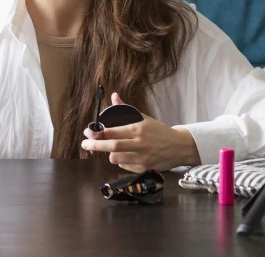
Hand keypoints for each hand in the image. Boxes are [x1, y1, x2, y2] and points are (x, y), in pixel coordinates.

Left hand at [81, 93, 200, 172]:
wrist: (179, 146)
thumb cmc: (159, 131)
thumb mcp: (144, 118)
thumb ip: (126, 109)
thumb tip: (114, 96)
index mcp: (138, 129)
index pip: (113, 132)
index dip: (97, 133)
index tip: (87, 133)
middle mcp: (140, 143)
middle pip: (112, 146)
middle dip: (95, 145)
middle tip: (84, 144)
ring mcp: (142, 157)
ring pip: (116, 159)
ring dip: (110, 154)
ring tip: (111, 150)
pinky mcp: (145, 168)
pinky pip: (125, 167)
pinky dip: (121, 162)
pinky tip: (125, 156)